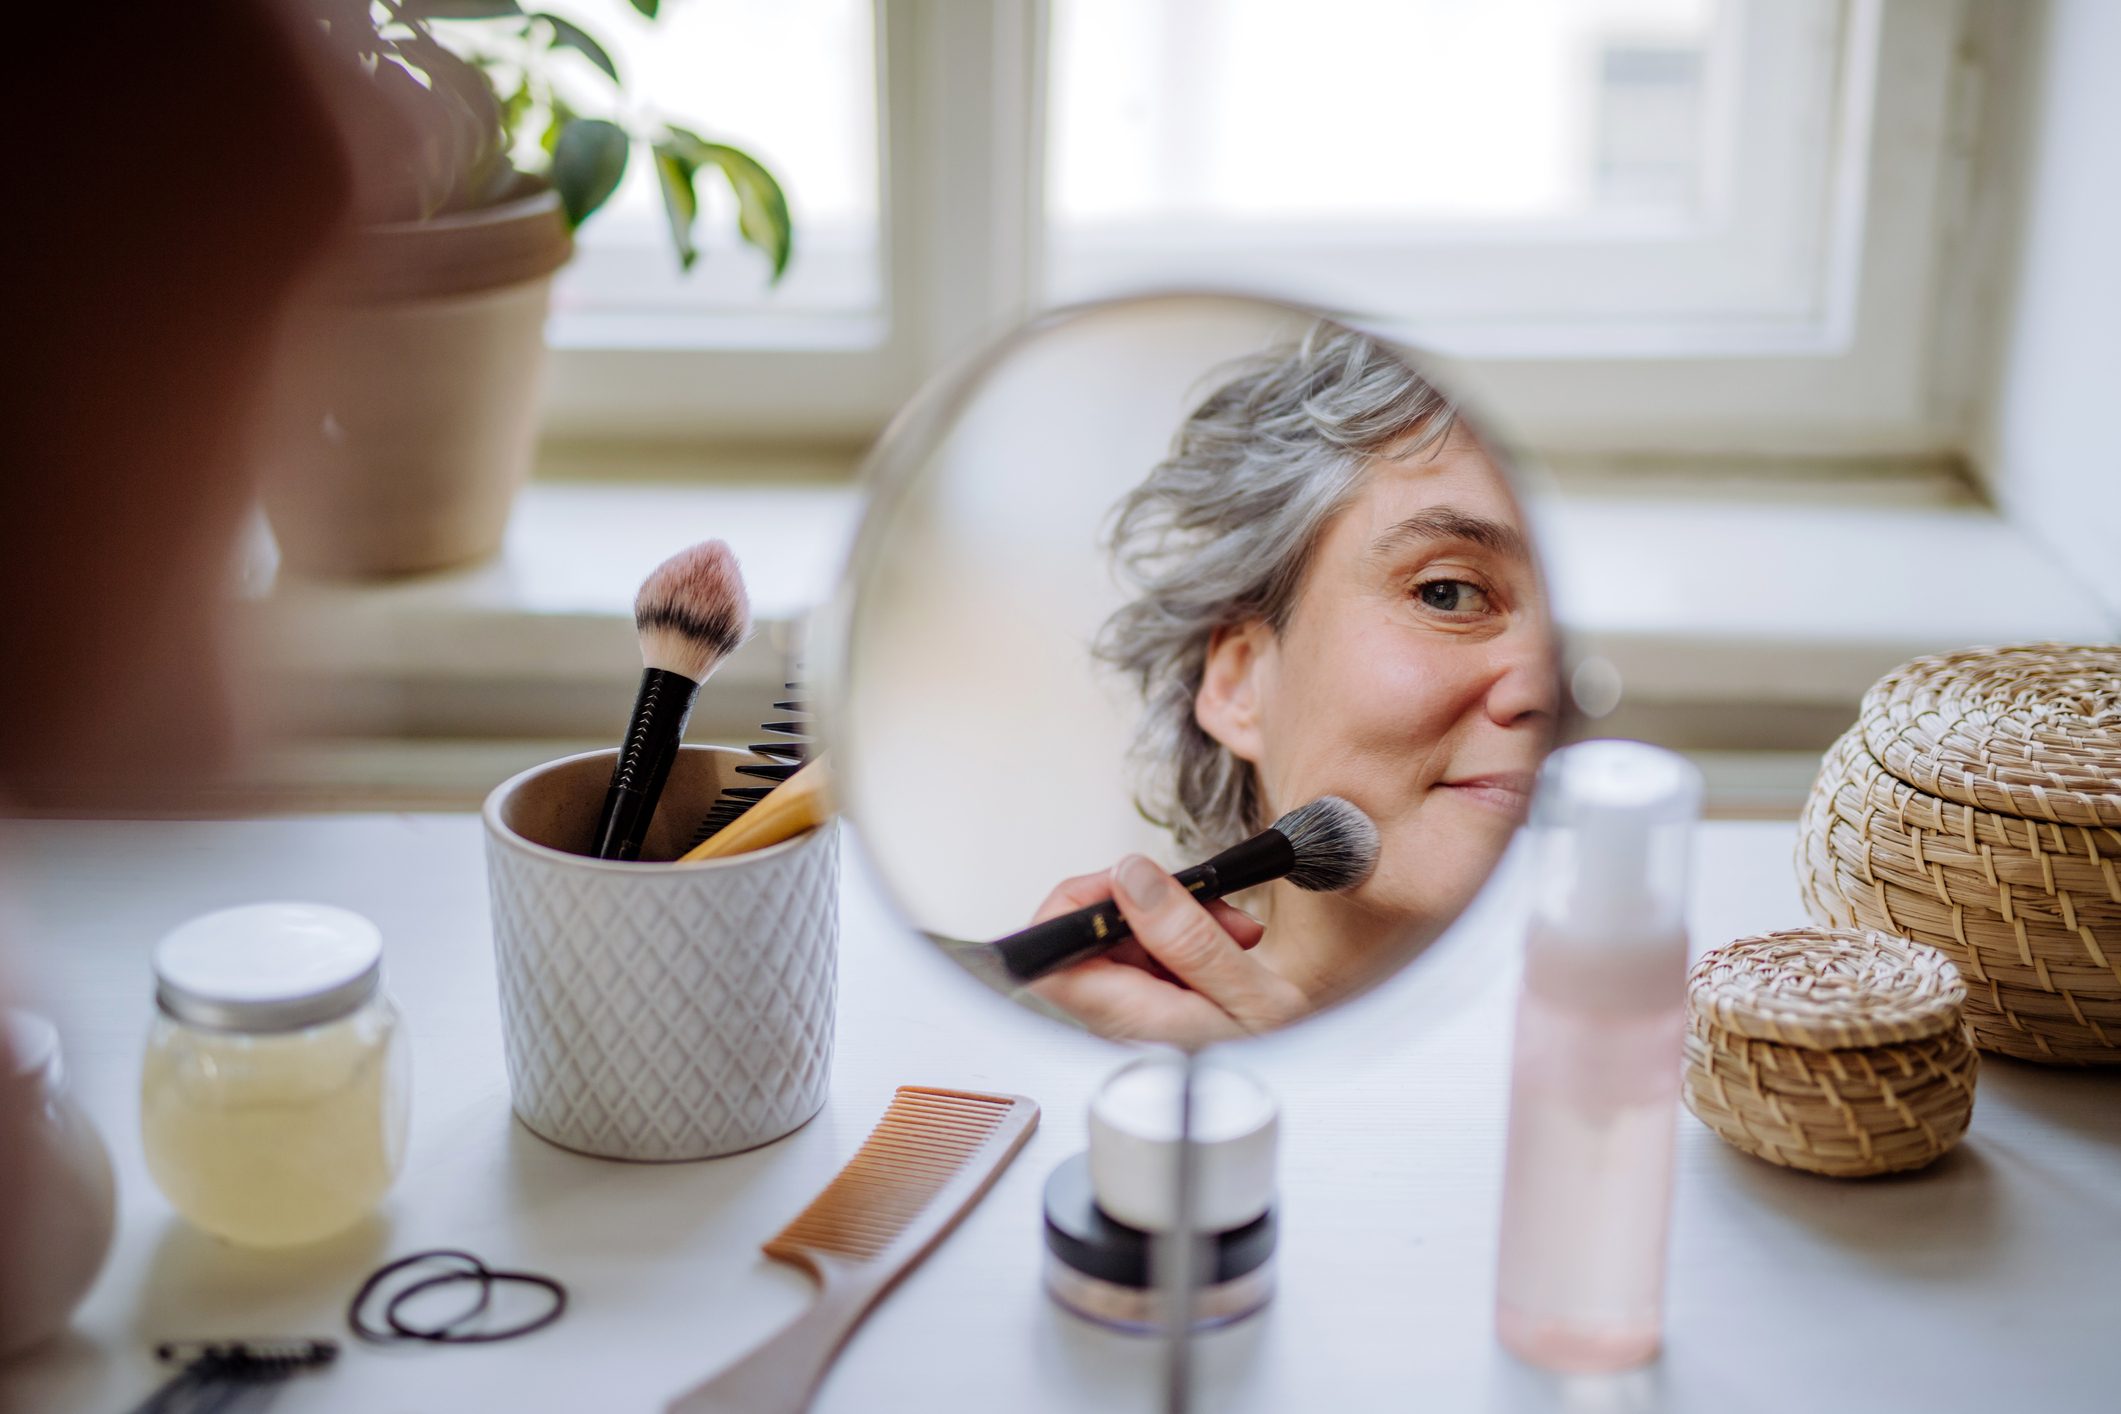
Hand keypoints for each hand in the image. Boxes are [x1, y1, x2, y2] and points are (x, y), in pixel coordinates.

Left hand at [1024, 855, 1309, 1045]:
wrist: (1301, 1099)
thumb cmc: (1281, 1070)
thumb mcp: (1250, 995)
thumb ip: (1187, 937)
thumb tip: (1132, 880)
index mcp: (1132, 1022)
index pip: (1049, 959)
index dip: (1075, 907)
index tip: (1130, 883)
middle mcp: (1114, 1025)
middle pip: (1084, 940)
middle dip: (1144, 906)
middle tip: (1203, 905)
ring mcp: (1125, 1021)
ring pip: (1117, 946)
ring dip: (1171, 924)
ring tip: (1229, 933)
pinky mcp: (1143, 1016)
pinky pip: (1141, 964)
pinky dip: (1180, 946)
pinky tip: (1221, 952)